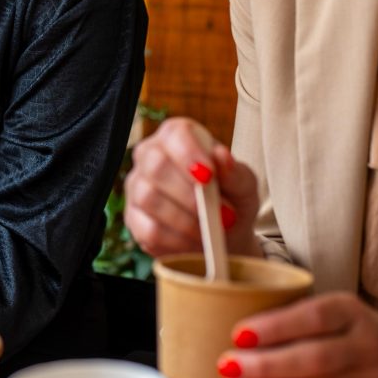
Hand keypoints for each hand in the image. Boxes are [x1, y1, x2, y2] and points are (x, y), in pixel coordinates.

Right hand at [124, 117, 260, 257]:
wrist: (223, 233)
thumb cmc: (231, 198)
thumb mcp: (243, 184)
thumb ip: (234, 171)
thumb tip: (221, 157)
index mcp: (178, 136)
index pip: (175, 134)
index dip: (189, 154)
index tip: (209, 176)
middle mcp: (150, 155)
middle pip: (156, 165)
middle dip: (188, 193)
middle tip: (217, 213)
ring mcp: (137, 186)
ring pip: (149, 198)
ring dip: (185, 220)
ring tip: (210, 231)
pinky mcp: (133, 218)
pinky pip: (148, 230)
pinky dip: (176, 240)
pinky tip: (194, 243)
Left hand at [212, 292, 377, 377]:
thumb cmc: (357, 333)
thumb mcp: (337, 313)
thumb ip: (297, 320)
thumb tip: (240, 338)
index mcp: (352, 311)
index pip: (314, 316)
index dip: (276, 326)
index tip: (238, 334)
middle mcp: (366, 345)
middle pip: (313, 359)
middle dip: (265, 366)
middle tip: (226, 367)